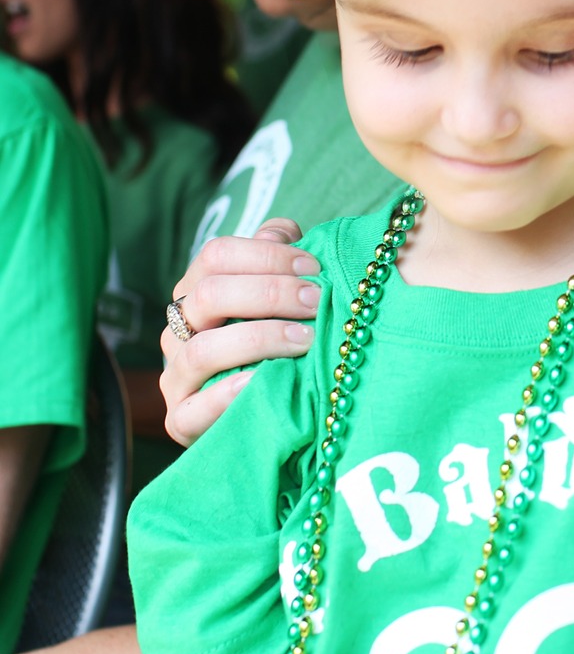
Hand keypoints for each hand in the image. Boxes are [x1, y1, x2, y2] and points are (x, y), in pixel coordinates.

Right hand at [160, 219, 317, 446]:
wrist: (271, 408)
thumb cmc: (279, 339)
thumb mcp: (282, 294)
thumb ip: (279, 258)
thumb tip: (282, 233)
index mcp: (198, 289)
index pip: (216, 255)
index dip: (267, 255)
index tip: (314, 267)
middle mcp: (179, 329)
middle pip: (209, 295)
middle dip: (270, 293)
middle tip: (317, 301)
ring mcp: (176, 376)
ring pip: (203, 349)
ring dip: (261, 339)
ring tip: (307, 339)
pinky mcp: (181, 421)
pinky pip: (193, 409)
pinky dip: (228, 394)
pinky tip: (263, 381)